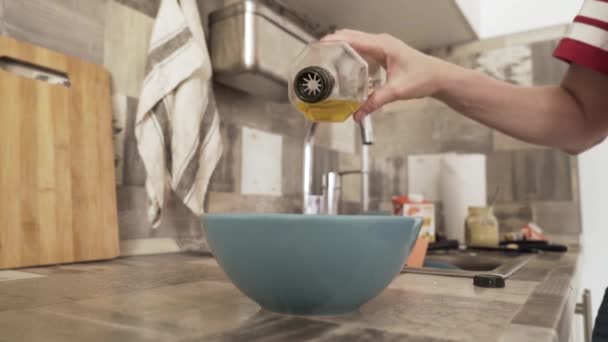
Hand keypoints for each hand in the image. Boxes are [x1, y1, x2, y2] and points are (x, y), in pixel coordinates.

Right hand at [321, 29, 447, 120]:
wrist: (438, 77)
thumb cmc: (423, 77)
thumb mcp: (396, 91)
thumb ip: (375, 102)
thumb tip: (357, 113)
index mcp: (382, 45)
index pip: (352, 39)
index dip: (333, 41)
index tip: (319, 45)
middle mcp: (381, 42)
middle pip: (350, 36)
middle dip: (333, 42)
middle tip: (318, 53)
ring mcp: (382, 45)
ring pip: (355, 40)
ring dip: (341, 46)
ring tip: (326, 58)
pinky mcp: (383, 52)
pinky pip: (362, 47)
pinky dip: (350, 51)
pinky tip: (344, 64)